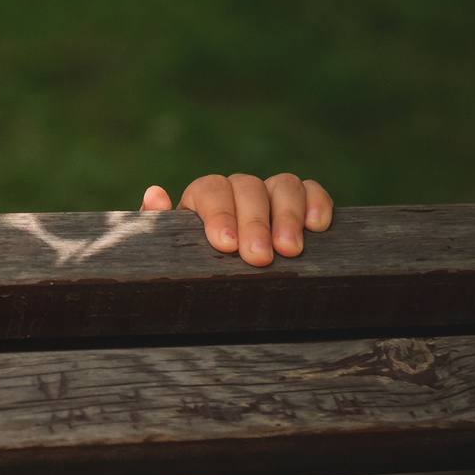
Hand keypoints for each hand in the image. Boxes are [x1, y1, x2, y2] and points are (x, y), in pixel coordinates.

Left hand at [142, 174, 332, 267]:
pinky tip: (318, 227)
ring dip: (288, 216)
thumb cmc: (189, 270)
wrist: (212, 289)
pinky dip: (317, 202)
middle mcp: (237, 192)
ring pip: (283, 185)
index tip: (226, 245)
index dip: (219, 213)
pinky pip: (311, 190)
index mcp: (202, 199)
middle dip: (255, 222)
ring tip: (291, 251)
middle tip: (259, 258)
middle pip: (248, 187)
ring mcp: (270, 195)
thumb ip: (156, 226)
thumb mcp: (168, 254)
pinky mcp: (301, 205)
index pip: (211, 190)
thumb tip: (156, 194)